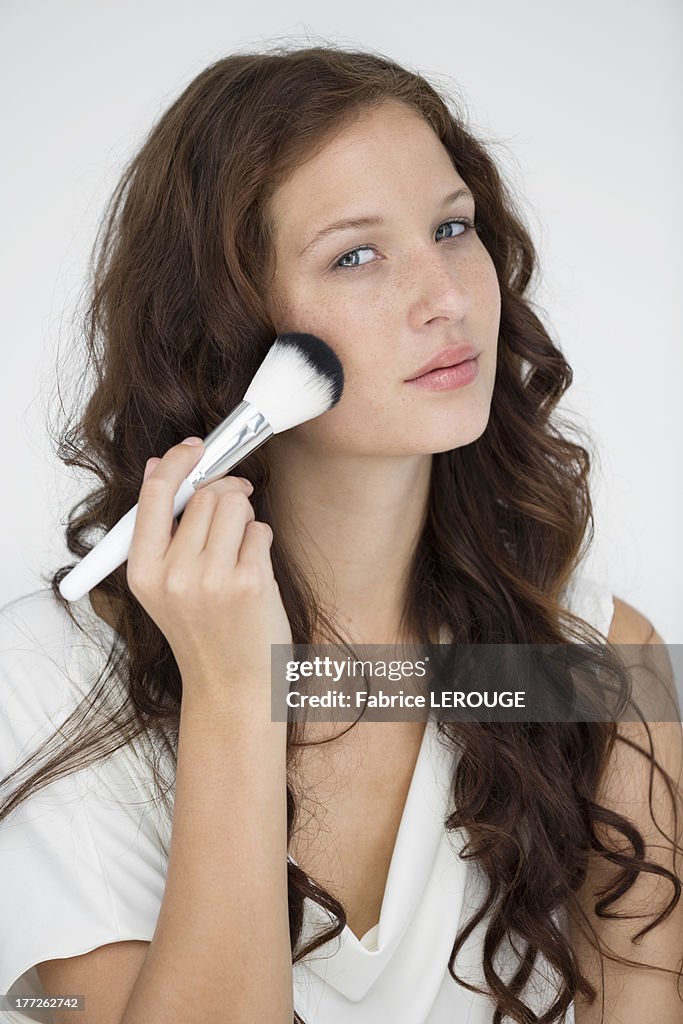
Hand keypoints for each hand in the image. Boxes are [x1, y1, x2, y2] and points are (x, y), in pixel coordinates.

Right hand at [126, 438, 292, 706]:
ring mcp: (211, 579)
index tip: (193, 448)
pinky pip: (260, 530)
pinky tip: (254, 572)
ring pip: (236, 506)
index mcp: (143, 572)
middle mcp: (173, 575)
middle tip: (234, 511)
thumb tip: (158, 467)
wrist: (232, 686)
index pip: (154, 496)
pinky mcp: (249, 583)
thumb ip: (161, 530)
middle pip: (206, 496)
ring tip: (240, 553)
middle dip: (225, 495)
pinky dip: (261, 542)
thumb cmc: (204, 631)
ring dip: (245, 520)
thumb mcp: (165, 585)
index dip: (176, 463)